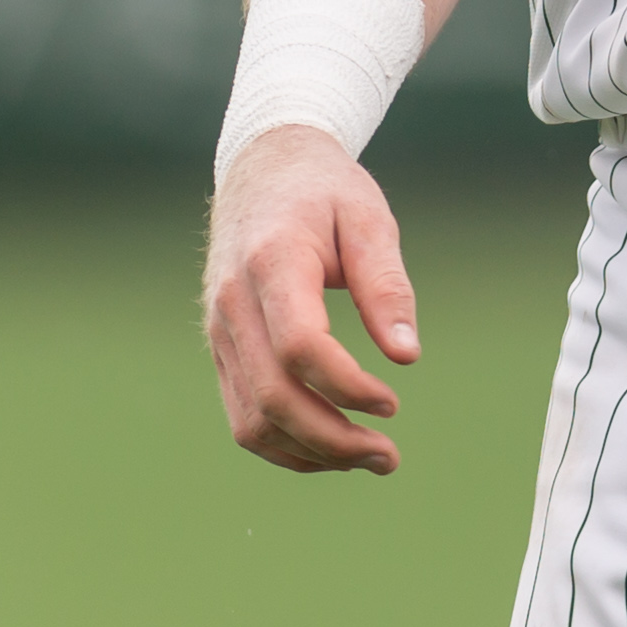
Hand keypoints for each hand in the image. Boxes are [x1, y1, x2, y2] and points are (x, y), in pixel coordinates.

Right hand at [203, 126, 418, 475]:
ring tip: (368, 459)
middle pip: (272, 396)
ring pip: (251, 420)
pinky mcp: (221, 348)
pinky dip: (284, 444)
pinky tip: (331, 448)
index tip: (393, 401)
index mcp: (271, 262)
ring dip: (310, 453)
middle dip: (333, 440)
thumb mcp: (367, 218)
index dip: (347, 386)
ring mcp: (219, 330)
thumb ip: (386, 284)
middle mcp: (233, 303)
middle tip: (389, 456)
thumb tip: (407, 355)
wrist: (262, 167)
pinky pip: (242, 414)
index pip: (300, 346)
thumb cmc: (324, 190)